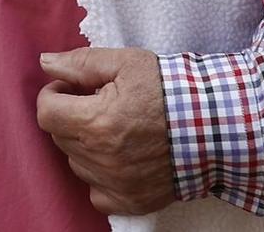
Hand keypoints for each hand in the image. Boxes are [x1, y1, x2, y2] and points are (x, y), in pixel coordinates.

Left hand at [34, 47, 175, 215]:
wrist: (217, 126)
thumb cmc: (171, 90)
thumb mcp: (127, 62)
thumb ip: (81, 63)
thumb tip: (45, 62)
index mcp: (97, 121)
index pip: (46, 112)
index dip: (55, 95)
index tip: (73, 88)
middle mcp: (103, 158)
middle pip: (60, 137)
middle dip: (71, 116)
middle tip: (97, 103)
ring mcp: (116, 184)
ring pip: (76, 163)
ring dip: (85, 145)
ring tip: (114, 128)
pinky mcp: (130, 201)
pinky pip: (96, 193)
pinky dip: (101, 176)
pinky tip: (119, 157)